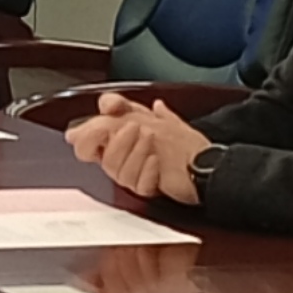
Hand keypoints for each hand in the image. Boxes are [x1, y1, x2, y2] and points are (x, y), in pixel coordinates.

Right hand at [71, 94, 209, 206]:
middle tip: (134, 126)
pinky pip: (138, 183)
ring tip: (150, 138)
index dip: (87, 136)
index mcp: (117, 142)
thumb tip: (105, 103)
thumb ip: (124, 106)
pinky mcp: (147, 189)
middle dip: (117, 140)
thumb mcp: (148, 114)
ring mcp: (134, 175)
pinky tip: (156, 161)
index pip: (85, 144)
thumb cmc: (181, 142)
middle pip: (101, 157)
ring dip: (135, 151)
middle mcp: (123, 159)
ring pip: (117, 171)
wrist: (207, 163)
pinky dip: (147, 170)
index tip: (99, 125)